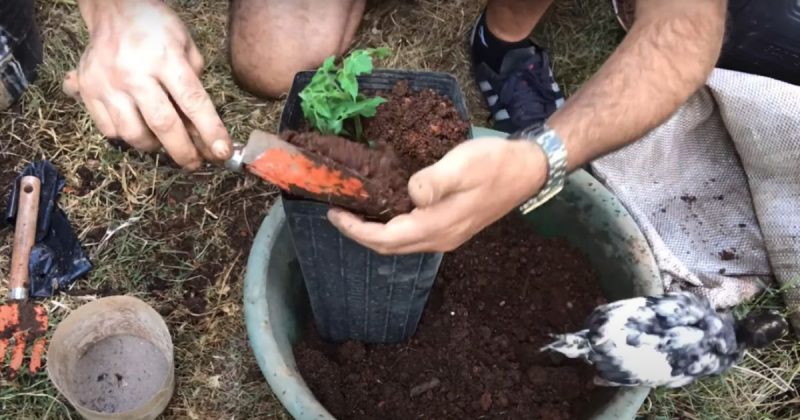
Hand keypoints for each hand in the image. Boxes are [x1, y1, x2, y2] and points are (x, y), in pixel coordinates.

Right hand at [63, 0, 231, 169]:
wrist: (113, 8)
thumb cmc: (156, 28)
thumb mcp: (186, 45)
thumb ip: (194, 83)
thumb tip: (201, 126)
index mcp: (165, 58)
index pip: (193, 103)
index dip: (210, 132)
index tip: (222, 153)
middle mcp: (134, 73)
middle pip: (163, 125)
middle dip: (183, 152)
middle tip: (195, 163)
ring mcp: (107, 83)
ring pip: (133, 134)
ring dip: (155, 147)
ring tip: (166, 144)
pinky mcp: (88, 91)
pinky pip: (110, 129)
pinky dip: (128, 137)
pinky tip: (140, 129)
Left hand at [327, 137, 547, 253]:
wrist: (528, 170)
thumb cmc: (494, 164)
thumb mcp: (463, 165)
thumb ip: (434, 181)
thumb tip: (411, 192)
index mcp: (436, 227)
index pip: (384, 239)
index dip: (355, 229)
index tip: (333, 212)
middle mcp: (439, 239)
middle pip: (389, 247)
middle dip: (359, 233)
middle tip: (337, 210)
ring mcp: (447, 236)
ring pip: (401, 243)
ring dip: (374, 232)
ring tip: (356, 209)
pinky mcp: (452, 228)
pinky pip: (413, 235)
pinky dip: (392, 226)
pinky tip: (387, 207)